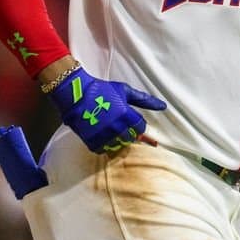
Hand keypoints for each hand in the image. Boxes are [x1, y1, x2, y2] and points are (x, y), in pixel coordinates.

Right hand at [47, 66, 166, 152]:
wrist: (76, 93)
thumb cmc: (102, 90)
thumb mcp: (125, 91)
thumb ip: (144, 100)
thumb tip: (163, 106)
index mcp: (126, 115)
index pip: (140, 128)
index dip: (137, 125)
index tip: (132, 121)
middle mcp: (116, 127)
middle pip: (130, 138)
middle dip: (128, 133)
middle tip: (120, 126)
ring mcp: (103, 135)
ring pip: (117, 145)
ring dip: (116, 140)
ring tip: (110, 131)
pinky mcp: (91, 140)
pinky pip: (102, 150)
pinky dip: (103, 145)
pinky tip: (101, 136)